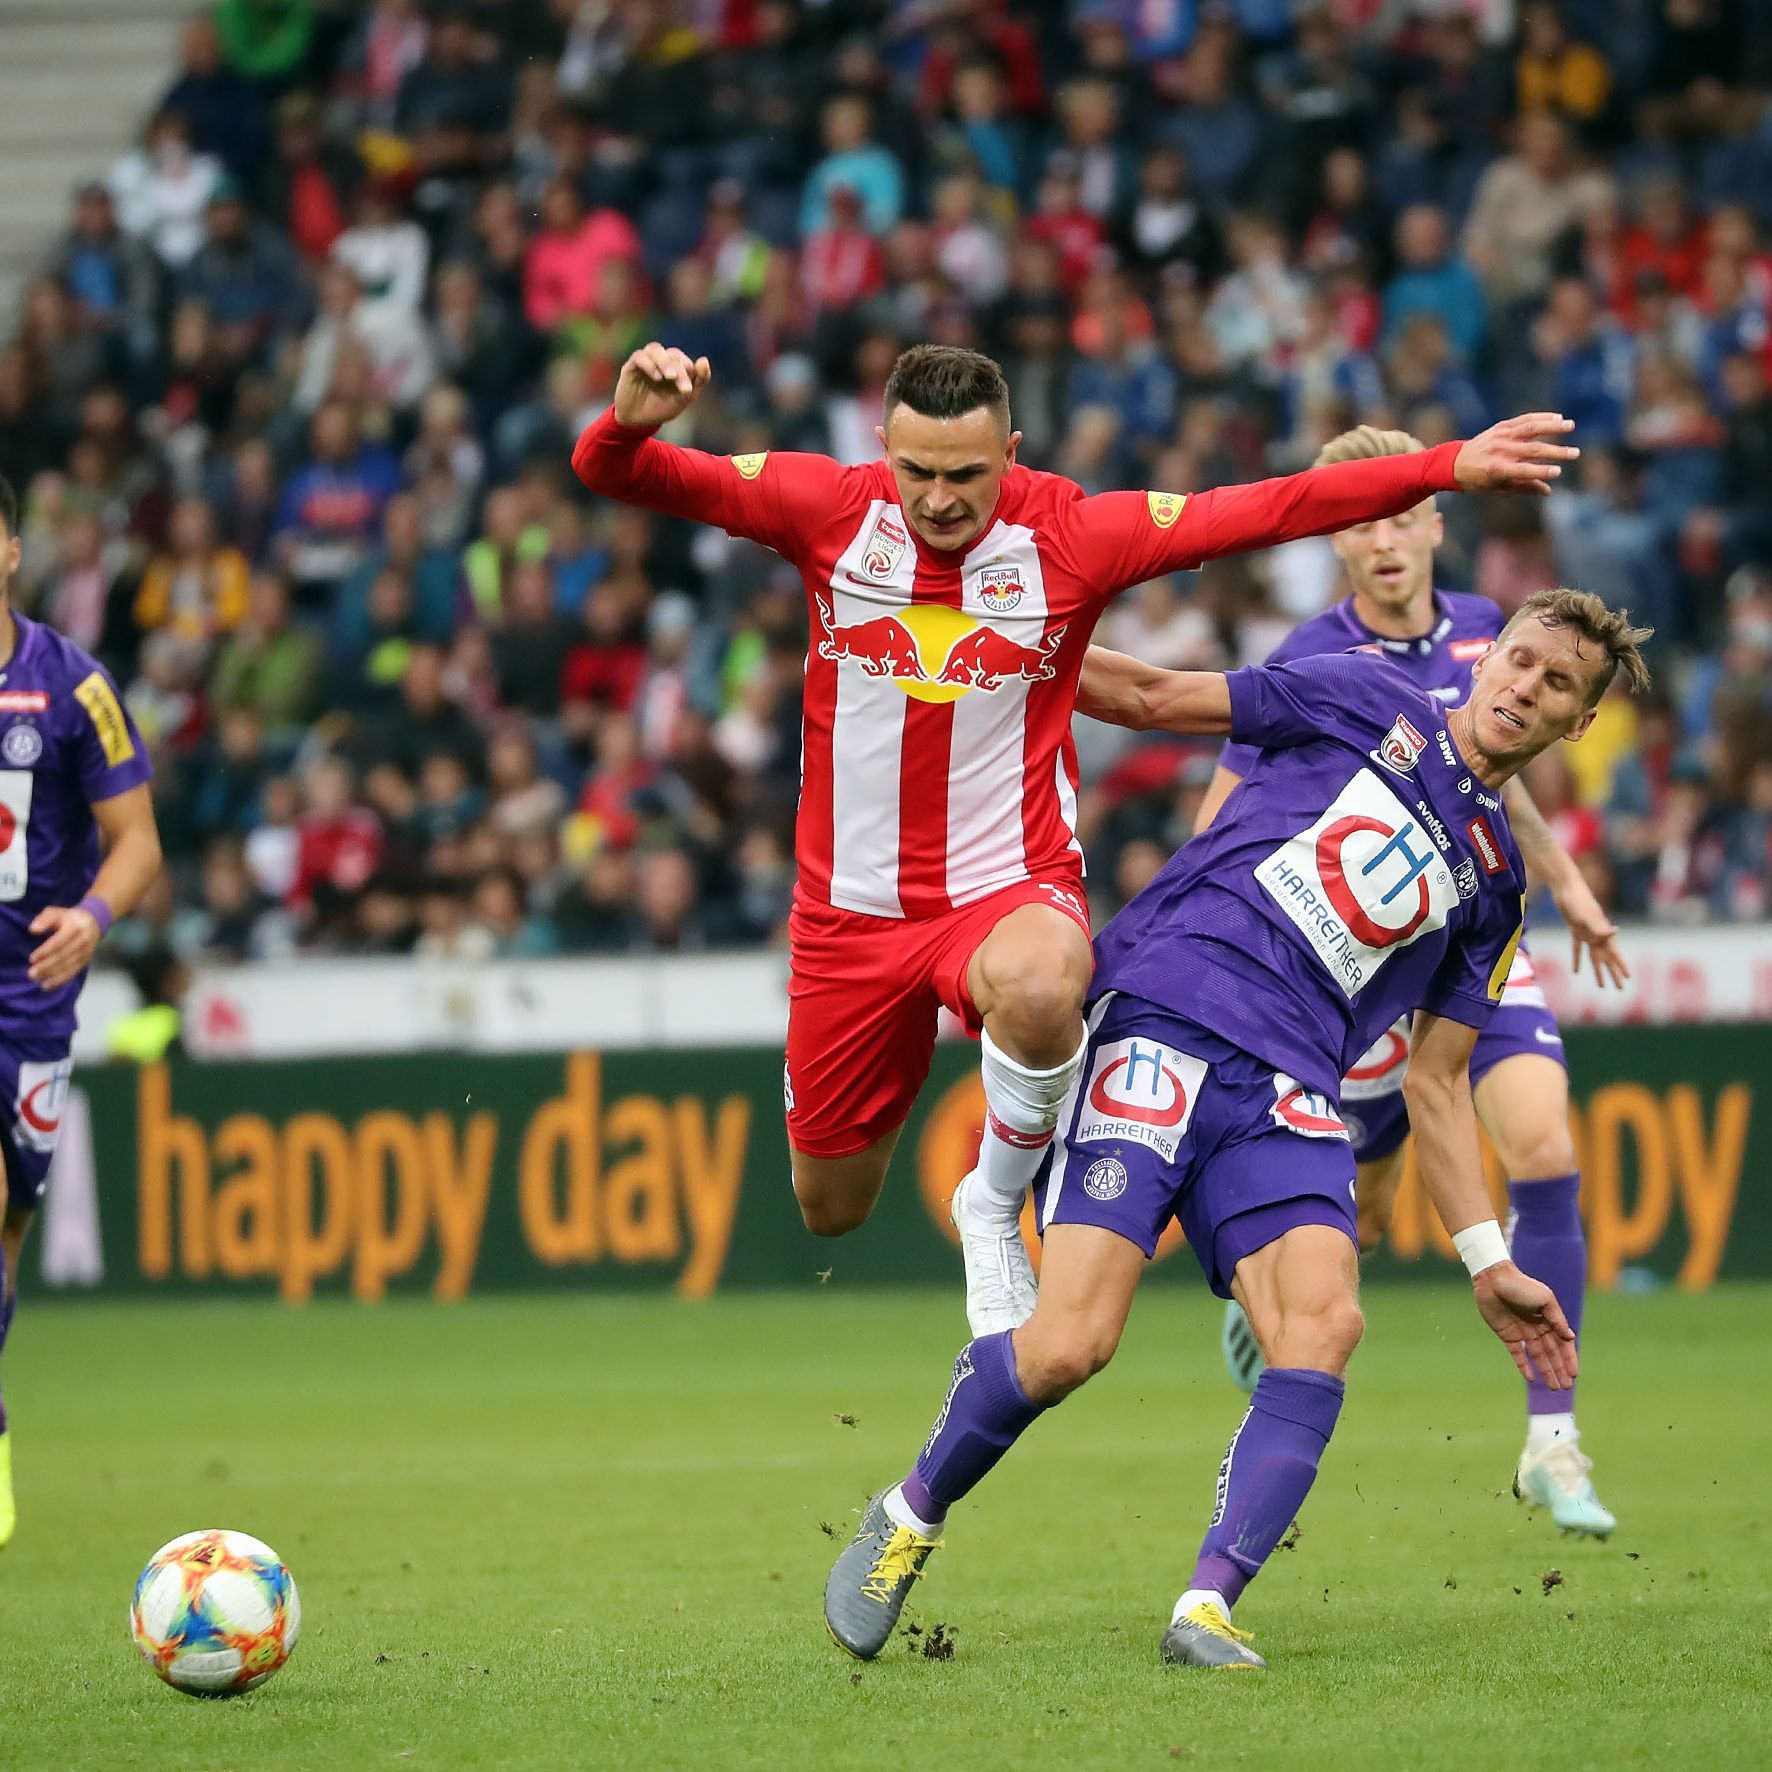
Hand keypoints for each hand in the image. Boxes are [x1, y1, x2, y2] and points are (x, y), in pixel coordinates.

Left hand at [28, 905, 103, 989]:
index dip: (45, 951)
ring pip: (68, 967)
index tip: (32, 959)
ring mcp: (86, 953)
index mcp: (75, 927)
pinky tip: (47, 986)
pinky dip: (60, 981)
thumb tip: (33, 930)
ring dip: (52, 975)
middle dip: (47, 966)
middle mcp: (83, 941)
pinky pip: (72, 973)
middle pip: (64, 956)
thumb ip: (44, 919)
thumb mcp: (56, 912)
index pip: (59, 942)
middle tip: (31, 973)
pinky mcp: (85, 961)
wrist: (93, 922)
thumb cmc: (68, 918)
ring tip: (36, 979)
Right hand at [613, 343, 711, 429]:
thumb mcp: (684, 398)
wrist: (638, 421)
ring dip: (665, 362)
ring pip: (655, 349)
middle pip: (673, 355)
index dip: (690, 373)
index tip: (688, 391)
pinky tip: (657, 377)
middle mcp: (661, 361)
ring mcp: (646, 361)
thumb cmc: (661, 408)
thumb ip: (699, 380)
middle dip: (680, 370)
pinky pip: (639, 356)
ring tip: (671, 376)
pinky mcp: (631, 366)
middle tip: (683, 389)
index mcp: (675, 367)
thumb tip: (704, 360)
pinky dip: (649, 364)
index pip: (685, 362)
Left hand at [1453, 413, 1579, 495]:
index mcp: (1497, 469)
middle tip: (1575, 454)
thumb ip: (1523, 488)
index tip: (1558, 472)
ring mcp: (1500, 436)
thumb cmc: (1477, 481)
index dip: (1541, 472)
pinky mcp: (1501, 426)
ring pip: (1531, 428)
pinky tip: (1558, 418)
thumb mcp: (1497, 489)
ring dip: (1553, 426)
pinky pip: (1524, 419)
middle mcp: (1499, 451)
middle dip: (1556, 452)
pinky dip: (1541, 417)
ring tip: (1571, 426)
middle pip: (1532, 450)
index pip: (1523, 470)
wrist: (1454, 462)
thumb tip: (1548, 490)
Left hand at [1472, 1260, 1577, 1388]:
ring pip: (1537, 1356)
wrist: (1493, 1279)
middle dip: (1559, 1369)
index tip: (1574, 1374)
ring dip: (1546, 1371)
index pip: (1562, 1343)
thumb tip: (1572, 1337)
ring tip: (1553, 1387)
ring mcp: (1522, 1332)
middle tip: (1566, 1387)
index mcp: (1549, 1319)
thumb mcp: (1544, 1299)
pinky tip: (1531, 1378)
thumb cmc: (1521, 1285)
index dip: (1569, 1358)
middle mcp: (1537, 1327)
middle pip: (1551, 1353)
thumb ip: (1557, 1319)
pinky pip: (1517, 1354)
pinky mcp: (1507, 1335)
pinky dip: (1524, 1366)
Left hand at [1552, 869, 1628, 988]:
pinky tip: (1576, 972)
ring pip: (1594, 957)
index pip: (1615, 953)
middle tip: (1620, 989)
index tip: (1629, 978)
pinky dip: (1577, 959)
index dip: (1621, 966)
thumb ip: (1600, 926)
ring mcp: (1587, 933)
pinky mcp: (1575, 930)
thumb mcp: (1587, 916)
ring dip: (1598, 971)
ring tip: (1602, 986)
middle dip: (1614, 974)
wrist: (1566, 888)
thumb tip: (1616, 932)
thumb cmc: (1578, 901)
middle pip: (1607, 959)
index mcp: (1603, 932)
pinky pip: (1577, 948)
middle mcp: (1598, 934)